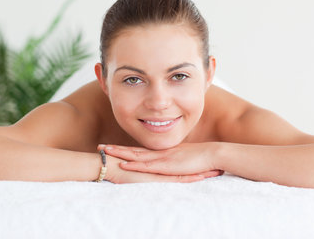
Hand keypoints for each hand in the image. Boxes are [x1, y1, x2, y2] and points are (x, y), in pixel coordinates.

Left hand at [98, 142, 223, 177]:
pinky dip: (134, 164)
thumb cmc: (201, 158)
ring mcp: (162, 158)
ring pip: (136, 155)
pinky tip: (124, 163)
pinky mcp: (167, 165)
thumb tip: (168, 166)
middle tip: (100, 147)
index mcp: (162, 152)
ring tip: (105, 153)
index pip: (140, 150)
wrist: (213, 155)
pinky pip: (147, 165)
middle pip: (133, 150)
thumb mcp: (183, 160)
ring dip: (120, 154)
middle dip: (116, 149)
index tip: (112, 148)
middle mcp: (159, 153)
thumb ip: (174, 162)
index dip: (125, 149)